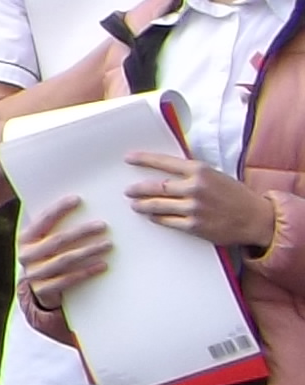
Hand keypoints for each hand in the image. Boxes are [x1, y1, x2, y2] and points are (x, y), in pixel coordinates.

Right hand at [18, 197, 116, 309]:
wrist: (39, 290)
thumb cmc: (49, 257)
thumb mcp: (44, 241)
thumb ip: (54, 226)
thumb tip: (79, 202)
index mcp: (25, 238)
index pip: (43, 220)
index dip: (59, 209)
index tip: (77, 199)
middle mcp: (26, 255)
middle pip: (57, 240)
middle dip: (81, 231)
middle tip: (102, 225)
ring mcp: (34, 274)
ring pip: (65, 260)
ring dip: (89, 251)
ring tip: (108, 244)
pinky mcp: (43, 290)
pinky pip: (68, 279)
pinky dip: (87, 272)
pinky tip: (102, 265)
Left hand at [124, 148, 280, 252]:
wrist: (256, 219)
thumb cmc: (236, 195)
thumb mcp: (216, 176)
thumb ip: (192, 173)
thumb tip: (168, 171)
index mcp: (200, 171)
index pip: (165, 162)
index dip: (144, 160)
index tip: (129, 158)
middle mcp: (195, 188)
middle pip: (156, 186)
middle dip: (138, 189)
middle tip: (129, 190)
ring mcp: (194, 208)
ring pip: (158, 205)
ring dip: (142, 205)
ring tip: (135, 204)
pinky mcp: (195, 226)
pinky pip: (167, 221)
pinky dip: (156, 218)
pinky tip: (151, 217)